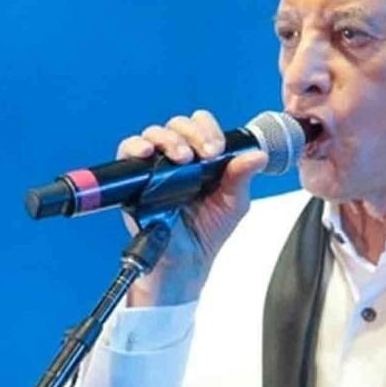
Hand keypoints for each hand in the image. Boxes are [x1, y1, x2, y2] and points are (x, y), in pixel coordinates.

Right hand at [116, 110, 268, 306]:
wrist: (186, 261)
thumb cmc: (207, 232)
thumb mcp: (233, 203)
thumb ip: (242, 177)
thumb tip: (258, 155)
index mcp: (202, 159)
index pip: (202, 127)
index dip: (209, 130)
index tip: (217, 149)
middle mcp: (177, 158)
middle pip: (178, 125)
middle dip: (192, 133)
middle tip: (205, 153)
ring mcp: (155, 167)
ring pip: (154, 134)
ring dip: (168, 139)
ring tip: (181, 158)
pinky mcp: (135, 180)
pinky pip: (127, 152)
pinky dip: (135, 146)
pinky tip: (148, 153)